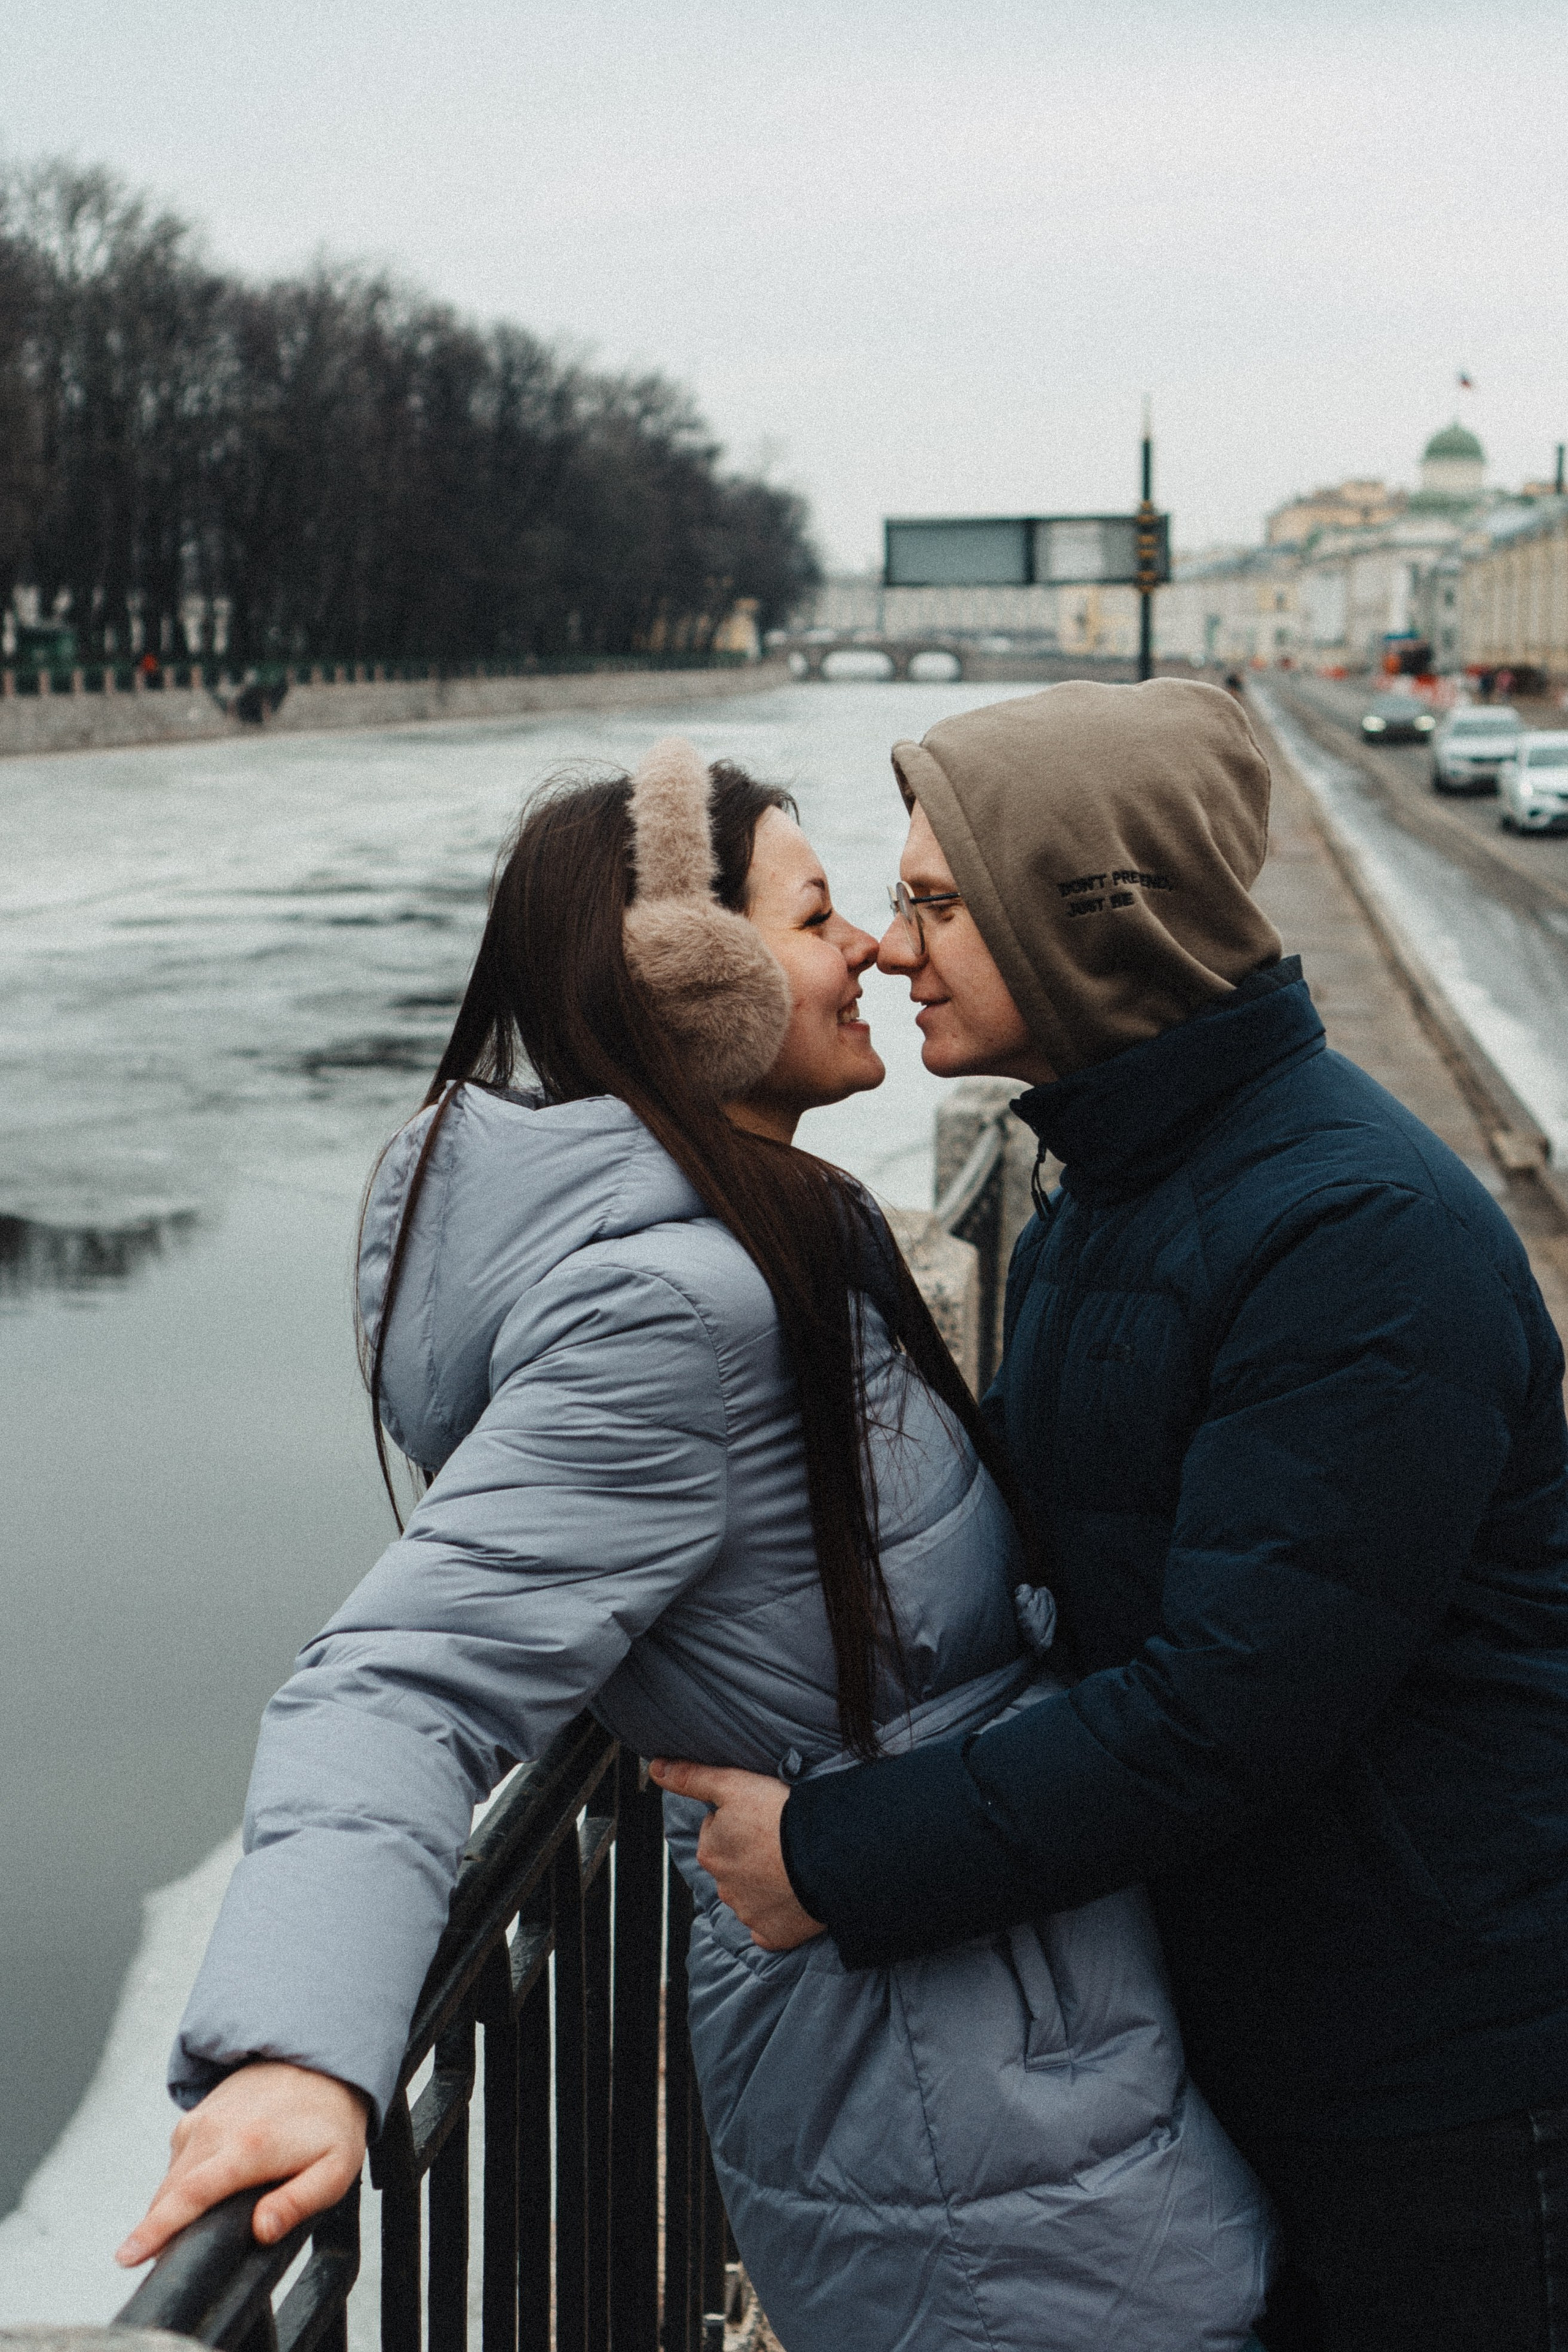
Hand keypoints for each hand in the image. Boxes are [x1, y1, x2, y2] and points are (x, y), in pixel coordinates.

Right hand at [116, 2060, 368, 2266]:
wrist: (323, 2064)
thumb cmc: (330, 2121)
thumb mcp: (333, 2170)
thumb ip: (297, 2203)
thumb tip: (262, 2231)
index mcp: (248, 2148)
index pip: (190, 2195)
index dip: (155, 2229)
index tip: (127, 2256)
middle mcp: (216, 2129)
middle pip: (171, 2192)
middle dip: (157, 2230)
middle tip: (165, 2258)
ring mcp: (203, 2118)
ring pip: (171, 2177)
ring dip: (170, 2207)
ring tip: (193, 2225)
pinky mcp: (199, 2114)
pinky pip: (178, 2158)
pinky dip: (181, 2182)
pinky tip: (206, 2189)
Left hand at [649, 1759, 824, 1950]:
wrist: (825, 1855)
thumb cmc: (780, 1815)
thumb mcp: (733, 1784)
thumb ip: (692, 1778)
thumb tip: (656, 1768)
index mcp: (710, 1852)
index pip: (718, 1833)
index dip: (741, 1822)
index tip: (763, 1818)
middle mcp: (723, 1887)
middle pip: (733, 1865)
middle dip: (750, 1854)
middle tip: (778, 1840)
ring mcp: (748, 1914)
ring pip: (751, 1895)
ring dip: (765, 1883)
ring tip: (792, 1866)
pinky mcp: (771, 1935)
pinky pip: (769, 1926)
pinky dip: (779, 1915)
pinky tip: (793, 1897)